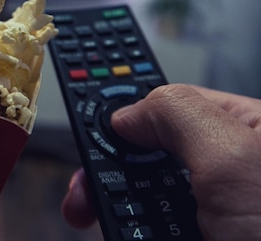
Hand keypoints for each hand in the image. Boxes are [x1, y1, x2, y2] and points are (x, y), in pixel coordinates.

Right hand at [61, 84, 260, 240]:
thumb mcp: (234, 160)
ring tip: (103, 220)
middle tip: (84, 194)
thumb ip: (177, 114)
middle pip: (148, 152)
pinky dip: (130, 230)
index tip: (88, 122)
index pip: (172, 103)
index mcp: (248, 130)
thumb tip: (128, 113)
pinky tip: (124, 232)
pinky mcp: (198, 236)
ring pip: (143, 195)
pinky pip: (148, 228)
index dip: (127, 108)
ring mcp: (214, 211)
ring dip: (116, 207)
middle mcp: (231, 168)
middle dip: (110, 168)